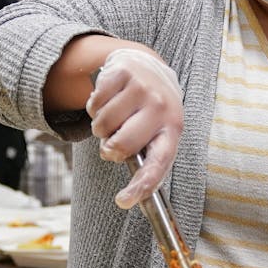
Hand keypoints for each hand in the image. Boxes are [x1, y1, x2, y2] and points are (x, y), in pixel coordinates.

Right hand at [87, 47, 181, 208]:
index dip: (141, 185)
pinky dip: (94, 107)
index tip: (123, 202)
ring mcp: (142, 88)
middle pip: (121, 146)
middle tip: (113, 142)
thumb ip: (147, 159)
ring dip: (100, 127)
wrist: (147, 65)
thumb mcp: (158, 131)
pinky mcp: (122, 72)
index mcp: (173, 128)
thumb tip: (130, 198)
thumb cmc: (150, 110)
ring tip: (114, 116)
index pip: (158, 163)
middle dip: (110, 150)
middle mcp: (161, 106)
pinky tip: (107, 99)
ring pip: (103, 126)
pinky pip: (94, 104)